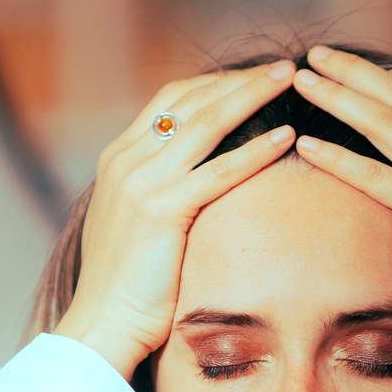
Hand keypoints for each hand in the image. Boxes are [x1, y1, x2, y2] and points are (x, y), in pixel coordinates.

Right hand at [54, 63, 297, 378]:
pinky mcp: (160, 211)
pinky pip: (218, 171)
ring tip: (290, 80)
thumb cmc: (125, 286)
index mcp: (117, 158)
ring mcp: (139, 182)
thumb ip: (155, 192)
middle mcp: (125, 160)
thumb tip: (191, 182)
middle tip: (283, 67)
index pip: (171, 100)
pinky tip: (287, 138)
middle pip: (192, 100)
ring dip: (252, 96)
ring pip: (207, 123)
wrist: (101, 324)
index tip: (254, 77)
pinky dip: (255, 150)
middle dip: (240, 79)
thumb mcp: (134, 224)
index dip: (216, 82)